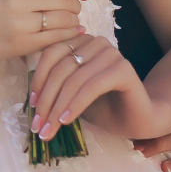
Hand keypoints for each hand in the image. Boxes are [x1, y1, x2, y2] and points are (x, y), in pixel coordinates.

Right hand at [0, 0, 89, 68]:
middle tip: (75, 12)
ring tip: (71, 25)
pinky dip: (68, 36)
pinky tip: (69, 35)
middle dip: (76, 7)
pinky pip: (55, 39)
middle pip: (65, 0)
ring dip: (73, 22)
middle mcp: (20, 0)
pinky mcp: (21, 44)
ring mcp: (21, 24)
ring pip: (64, 20)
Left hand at [28, 34, 152, 140]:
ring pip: (74, 79)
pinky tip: (67, 121)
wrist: (140, 120)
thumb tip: (31, 97)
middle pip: (61, 69)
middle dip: (46, 100)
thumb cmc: (105, 108)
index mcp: (81, 42)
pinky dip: (76, 104)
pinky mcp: (123, 69)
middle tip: (38, 125)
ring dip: (58, 107)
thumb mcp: (72, 96)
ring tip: (50, 129)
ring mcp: (111, 53)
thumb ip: (55, 88)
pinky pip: (91, 86)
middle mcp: (96, 42)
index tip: (31, 106)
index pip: (51, 55)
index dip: (37, 80)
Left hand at [133, 115, 170, 171]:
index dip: (146, 120)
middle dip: (150, 134)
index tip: (127, 128)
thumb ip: (161, 129)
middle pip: (170, 124)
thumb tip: (128, 132)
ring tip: (143, 153)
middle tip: (133, 145)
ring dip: (160, 146)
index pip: (164, 114)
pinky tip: (168, 169)